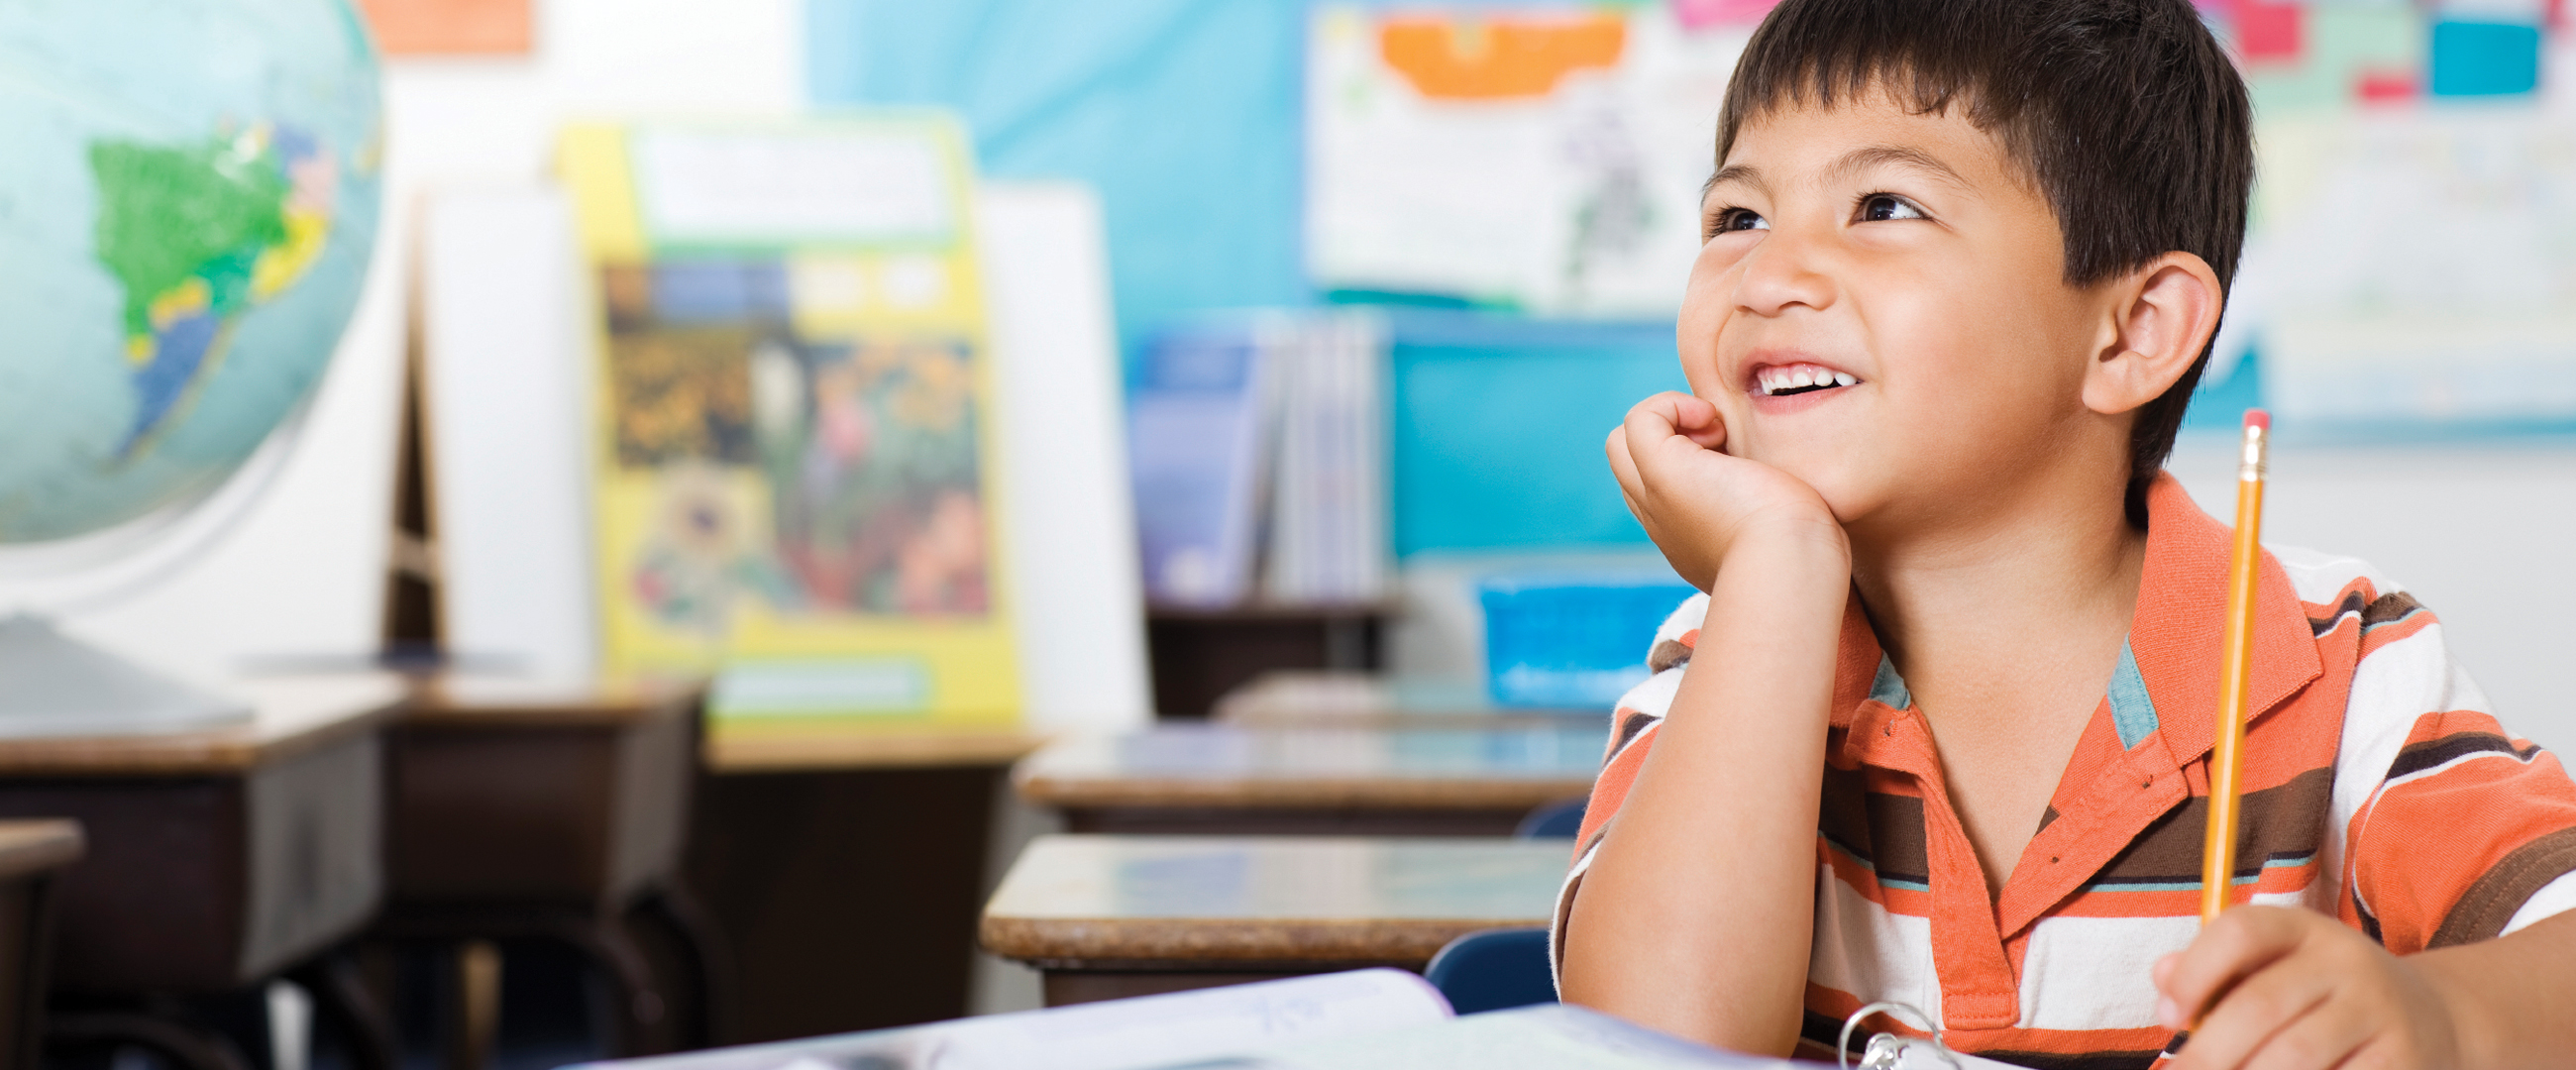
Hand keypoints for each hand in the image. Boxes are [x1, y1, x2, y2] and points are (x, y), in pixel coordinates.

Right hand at [1604, 391, 1842, 590]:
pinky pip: (1639, 419)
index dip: (1689, 461)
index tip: (1738, 465)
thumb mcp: (1788, 532)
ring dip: (1668, 421)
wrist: (1792, 565)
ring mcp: (1656, 498)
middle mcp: (1663, 522)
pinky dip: (1671, 406)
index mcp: (1689, 540)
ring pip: (1623, 443)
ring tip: (1718, 434)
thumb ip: (1776, 515)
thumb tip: (1786, 499)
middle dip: (1670, 440)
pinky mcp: (1663, 472)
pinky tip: (1715, 422)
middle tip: (1723, 445)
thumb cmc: (1805, 556)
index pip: (1662, 492)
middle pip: (1630, 467)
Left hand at [2156, 906, 2463, 1069]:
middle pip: (2261, 1005)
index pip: (2241, 931)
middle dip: (2209, 1051)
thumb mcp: (2277, 969)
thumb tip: (2162, 979)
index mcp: (2304, 930)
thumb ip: (2216, 972)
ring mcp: (2380, 1012)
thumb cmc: (2324, 999)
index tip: (2168, 1018)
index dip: (2194, 972)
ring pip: (2297, 1054)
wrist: (2438, 1021)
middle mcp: (2347, 962)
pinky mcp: (2403, 1060)